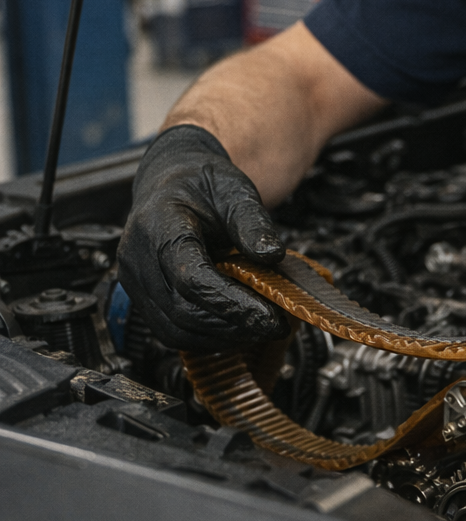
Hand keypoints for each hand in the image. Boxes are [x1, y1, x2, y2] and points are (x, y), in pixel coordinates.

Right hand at [117, 125, 290, 351]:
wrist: (175, 183)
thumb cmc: (203, 185)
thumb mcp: (236, 192)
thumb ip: (253, 223)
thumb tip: (271, 255)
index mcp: (157, 224)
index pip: (190, 277)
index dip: (231, 302)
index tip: (269, 315)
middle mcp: (137, 257)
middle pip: (181, 311)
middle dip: (232, 325)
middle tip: (275, 326)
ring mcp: (135, 282)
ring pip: (175, 330)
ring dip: (222, 337)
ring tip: (260, 329)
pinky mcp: (144, 299)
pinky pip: (173, 330)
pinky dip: (209, 336)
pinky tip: (239, 328)